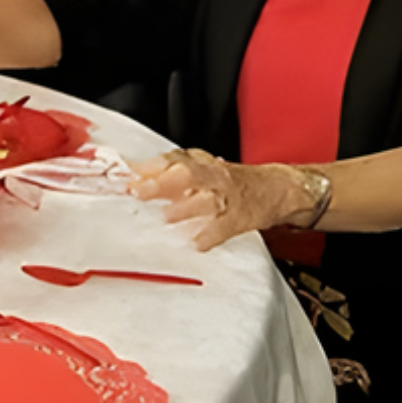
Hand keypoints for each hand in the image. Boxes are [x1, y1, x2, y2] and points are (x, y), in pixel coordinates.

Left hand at [130, 149, 310, 250]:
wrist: (273, 190)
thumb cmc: (227, 180)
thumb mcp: (197, 168)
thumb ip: (164, 172)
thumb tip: (130, 174)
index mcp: (199, 163)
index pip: (171, 159)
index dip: (148, 167)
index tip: (127, 176)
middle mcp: (212, 177)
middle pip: (187, 174)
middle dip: (161, 182)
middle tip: (138, 191)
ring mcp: (226, 199)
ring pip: (206, 200)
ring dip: (185, 208)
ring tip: (166, 217)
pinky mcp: (238, 220)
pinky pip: (223, 228)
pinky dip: (209, 236)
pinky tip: (196, 242)